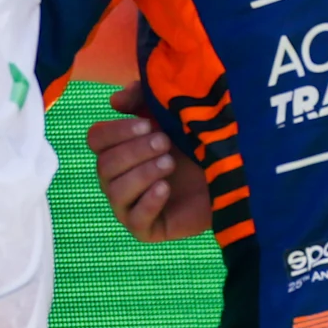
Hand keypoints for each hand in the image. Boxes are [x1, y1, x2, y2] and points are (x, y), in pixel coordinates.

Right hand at [87, 81, 211, 242]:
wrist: (231, 173)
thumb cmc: (195, 141)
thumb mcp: (169, 112)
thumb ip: (142, 98)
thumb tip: (115, 101)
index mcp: (118, 149)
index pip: (96, 139)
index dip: (116, 131)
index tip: (147, 125)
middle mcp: (116, 178)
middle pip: (104, 166)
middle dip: (135, 152)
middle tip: (166, 143)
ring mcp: (129, 206)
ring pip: (116, 192)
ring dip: (143, 174)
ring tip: (170, 164)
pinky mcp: (147, 229)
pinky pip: (135, 220)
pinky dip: (148, 202)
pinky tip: (166, 188)